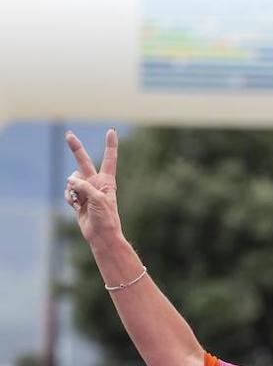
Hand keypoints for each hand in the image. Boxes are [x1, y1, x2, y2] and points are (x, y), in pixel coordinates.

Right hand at [65, 129, 122, 244]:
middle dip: (75, 148)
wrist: (101, 235)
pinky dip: (69, 198)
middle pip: (83, 162)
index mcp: (107, 181)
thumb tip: (70, 180)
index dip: (110, 145)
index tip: (111, 131)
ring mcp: (86, 190)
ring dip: (72, 190)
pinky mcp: (78, 199)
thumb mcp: (97, 199)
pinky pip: (68, 192)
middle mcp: (96, 183)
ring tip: (80, 201)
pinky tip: (76, 206)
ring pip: (71, 180)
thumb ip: (83, 185)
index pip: (109, 159)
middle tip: (68, 134)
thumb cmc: (106, 217)